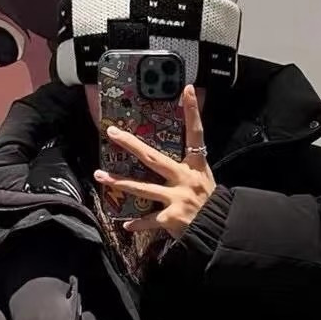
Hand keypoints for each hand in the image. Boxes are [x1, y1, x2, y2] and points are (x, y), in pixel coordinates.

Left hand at [95, 86, 215, 238]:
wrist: (220, 230)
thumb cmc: (212, 204)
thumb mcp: (204, 180)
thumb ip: (188, 169)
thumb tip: (167, 162)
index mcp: (196, 167)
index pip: (196, 134)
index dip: (193, 111)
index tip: (188, 89)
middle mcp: (185, 179)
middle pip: (153, 158)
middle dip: (131, 144)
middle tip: (112, 133)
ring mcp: (177, 199)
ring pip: (142, 188)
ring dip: (119, 182)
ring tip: (100, 176)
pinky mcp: (171, 218)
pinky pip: (149, 220)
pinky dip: (137, 224)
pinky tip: (126, 224)